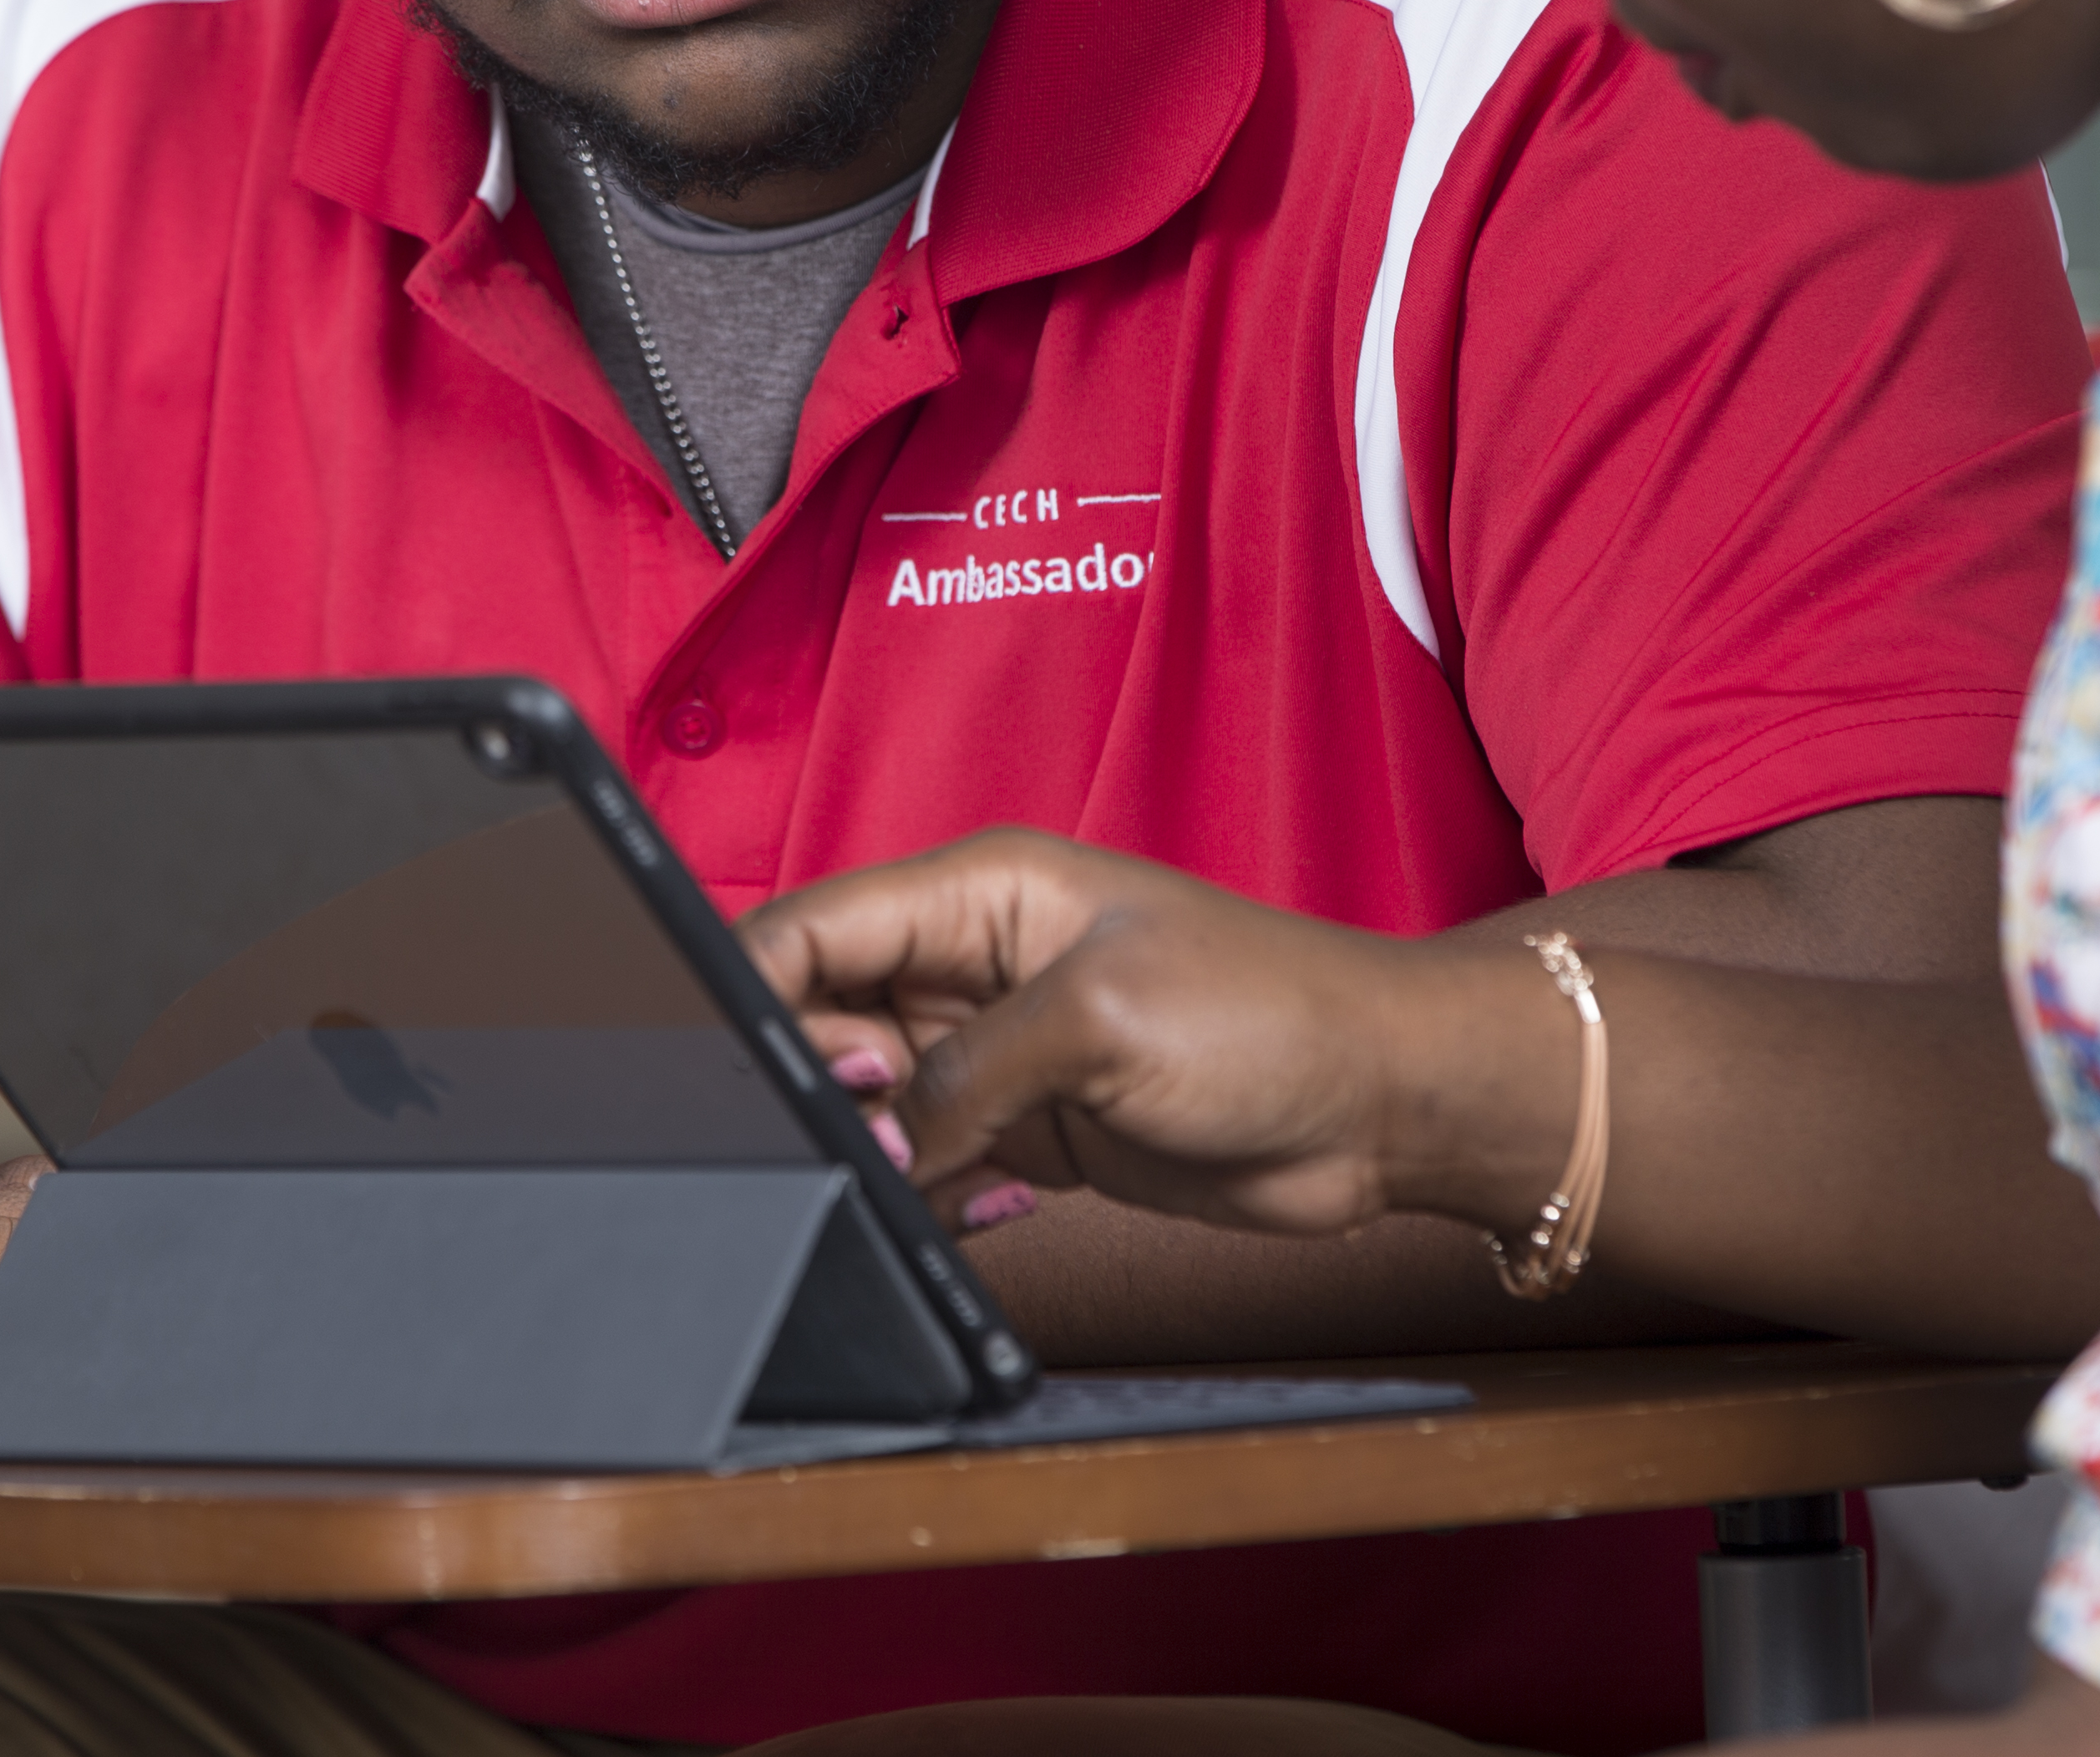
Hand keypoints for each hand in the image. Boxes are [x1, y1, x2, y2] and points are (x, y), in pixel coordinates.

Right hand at [741, 831, 1574, 1242]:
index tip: (716, 1065)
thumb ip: (963, 1076)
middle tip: (854, 1139)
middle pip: (825, 1017)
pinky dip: (931, 1195)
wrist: (1384, 1101)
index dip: (753, 986)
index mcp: (980, 892)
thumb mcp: (1098, 1023)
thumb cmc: (1272, 1013)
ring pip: (872, 1103)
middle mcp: (975, 965)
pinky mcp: (1032, 1126)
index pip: (816, 925)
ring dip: (874, 1151)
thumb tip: (871, 1138)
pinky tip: (978, 1208)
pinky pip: (932, 1162)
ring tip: (914, 1181)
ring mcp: (1001, 1050)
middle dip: (814, 1084)